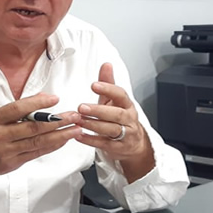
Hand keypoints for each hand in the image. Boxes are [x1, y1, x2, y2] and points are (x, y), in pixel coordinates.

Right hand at [0, 93, 81, 188]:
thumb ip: (16, 109)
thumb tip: (42, 98)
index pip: (17, 109)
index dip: (37, 103)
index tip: (55, 99)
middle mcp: (0, 136)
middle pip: (33, 128)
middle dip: (57, 121)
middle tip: (74, 115)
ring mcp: (7, 152)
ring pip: (38, 143)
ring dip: (60, 135)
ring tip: (76, 129)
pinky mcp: (13, 164)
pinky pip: (36, 154)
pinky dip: (52, 146)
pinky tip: (63, 140)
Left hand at [76, 63, 154, 181]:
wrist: (133, 143)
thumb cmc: (121, 119)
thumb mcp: (115, 100)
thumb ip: (109, 83)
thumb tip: (106, 65)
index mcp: (127, 105)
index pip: (121, 95)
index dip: (108, 89)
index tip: (94, 85)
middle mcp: (128, 119)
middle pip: (116, 114)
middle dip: (99, 110)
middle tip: (82, 107)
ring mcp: (125, 134)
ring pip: (110, 129)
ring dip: (93, 124)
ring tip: (78, 120)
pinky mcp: (118, 148)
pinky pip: (104, 144)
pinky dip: (91, 140)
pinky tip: (79, 135)